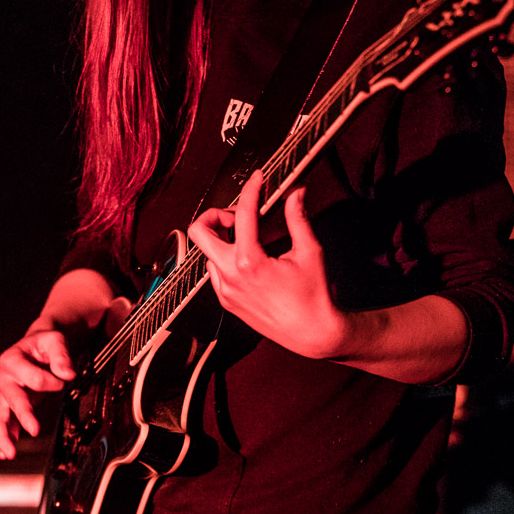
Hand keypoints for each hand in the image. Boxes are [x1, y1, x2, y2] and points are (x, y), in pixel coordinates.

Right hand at [0, 316, 76, 459]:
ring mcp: (4, 393)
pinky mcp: (10, 404)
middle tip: (36, 430)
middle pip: (12, 399)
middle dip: (24, 414)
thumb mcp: (55, 340)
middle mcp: (3, 377)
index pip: (33, 378)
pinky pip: (4, 424)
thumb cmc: (46, 343)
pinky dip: (4, 439)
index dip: (52, 382)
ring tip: (11, 453)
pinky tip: (5, 454)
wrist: (39, 345)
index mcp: (11, 358)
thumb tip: (67, 374)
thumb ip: (61, 356)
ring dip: (4, 435)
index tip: (64, 380)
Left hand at [187, 169, 347, 358]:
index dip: (251, 189)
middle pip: (199, 232)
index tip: (258, 180)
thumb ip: (298, 218)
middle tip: (237, 215)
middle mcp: (231, 277)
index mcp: (249, 262)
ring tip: (249, 238)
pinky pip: (215, 272)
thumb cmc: (314, 296)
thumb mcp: (310, 252)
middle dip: (215, 215)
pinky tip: (248, 259)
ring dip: (223, 239)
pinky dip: (226, 259)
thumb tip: (296, 194)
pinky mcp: (227, 302)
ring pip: (207, 253)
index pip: (243, 214)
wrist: (312, 333)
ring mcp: (225, 291)